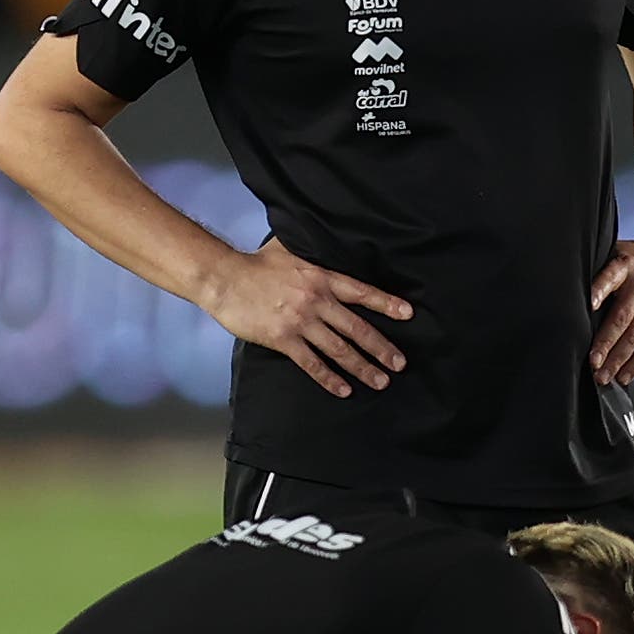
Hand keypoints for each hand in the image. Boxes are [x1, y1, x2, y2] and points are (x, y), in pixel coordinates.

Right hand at [201, 238, 409, 397]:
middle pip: (357, 327)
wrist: (225, 278)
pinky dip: (330, 378)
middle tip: (400, 363)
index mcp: (321, 277)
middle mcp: (316, 300)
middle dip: (381, 347)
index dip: (386, 303)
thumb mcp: (290, 249)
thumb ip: (312, 254)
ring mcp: (301, 322)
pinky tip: (344, 389)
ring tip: (380, 381)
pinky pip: (312, 363)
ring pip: (340, 349)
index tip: (408, 314)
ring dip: (362, 367)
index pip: (361, 292)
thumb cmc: (256, 263)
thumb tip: (325, 243)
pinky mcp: (283, 339)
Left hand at [588, 237, 633, 385]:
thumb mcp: (619, 254)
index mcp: (627, 264)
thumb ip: (600, 274)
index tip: (589, 306)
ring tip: (603, 377)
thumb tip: (572, 301)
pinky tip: (624, 376)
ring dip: (618, 360)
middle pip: (622, 317)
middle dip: (605, 343)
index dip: (600, 291)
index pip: (610, 277)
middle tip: (592, 364)